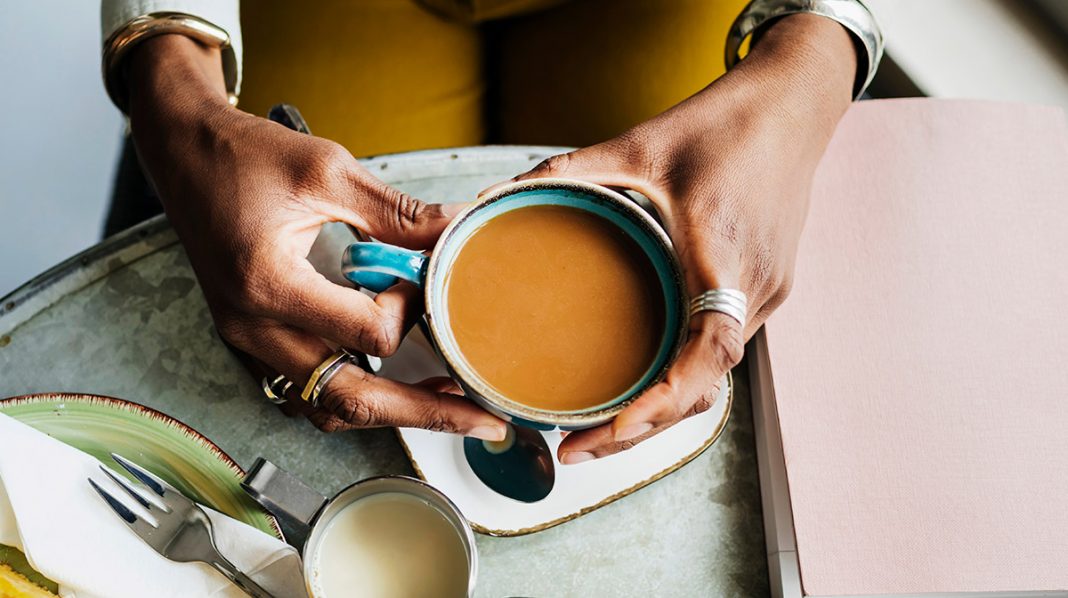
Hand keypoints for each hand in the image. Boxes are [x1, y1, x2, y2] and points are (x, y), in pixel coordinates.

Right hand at [125, 35, 506, 439]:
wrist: (182, 152)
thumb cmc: (245, 154)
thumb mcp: (328, 170)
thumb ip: (398, 212)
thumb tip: (459, 229)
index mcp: (269, 285)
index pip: (367, 335)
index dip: (410, 309)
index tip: (417, 274)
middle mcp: (253, 328)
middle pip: (351, 400)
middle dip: (426, 413)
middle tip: (485, 421)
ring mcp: (248, 341)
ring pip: (328, 406)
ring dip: (390, 410)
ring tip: (447, 402)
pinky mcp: (253, 339)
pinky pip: (308, 389)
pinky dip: (355, 394)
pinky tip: (393, 378)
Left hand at [486, 14, 857, 461]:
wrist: (794, 106)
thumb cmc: (725, 124)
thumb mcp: (639, 144)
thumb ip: (567, 172)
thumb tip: (496, 195)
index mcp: (724, 254)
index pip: (708, 353)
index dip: (663, 401)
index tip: (613, 430)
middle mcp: (754, 287)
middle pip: (706, 386)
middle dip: (642, 429)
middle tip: (574, 448)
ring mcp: (767, 293)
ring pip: (716, 376)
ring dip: (662, 411)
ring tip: (600, 429)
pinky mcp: (766, 288)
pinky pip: (724, 349)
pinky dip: (683, 379)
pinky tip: (643, 384)